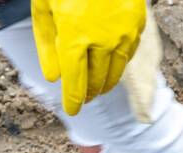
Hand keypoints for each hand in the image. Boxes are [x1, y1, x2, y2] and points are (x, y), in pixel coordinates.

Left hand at [32, 0, 146, 115]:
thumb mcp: (45, 8)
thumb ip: (46, 44)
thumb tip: (53, 78)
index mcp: (74, 37)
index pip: (74, 82)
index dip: (73, 101)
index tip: (71, 111)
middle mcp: (101, 41)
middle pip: (96, 81)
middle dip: (88, 93)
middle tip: (83, 98)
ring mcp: (123, 35)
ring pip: (115, 72)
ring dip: (105, 83)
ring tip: (97, 87)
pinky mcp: (137, 26)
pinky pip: (127, 54)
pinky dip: (117, 63)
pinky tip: (109, 64)